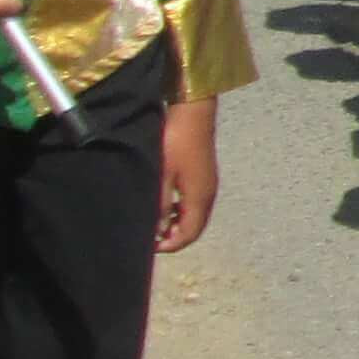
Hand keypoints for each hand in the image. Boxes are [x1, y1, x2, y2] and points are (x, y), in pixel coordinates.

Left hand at [156, 96, 219, 253]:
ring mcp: (208, 184)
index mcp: (199, 198)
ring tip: (156, 222)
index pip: (189, 234)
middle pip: (195, 227)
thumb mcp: (162, 176)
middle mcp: (208, 195)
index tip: (150, 245)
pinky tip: (166, 203)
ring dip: (178, 223)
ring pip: (195, 215)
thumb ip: (160, 206)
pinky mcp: (204, 175)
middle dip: (175, 236)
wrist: (193, 113)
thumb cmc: (175, 143)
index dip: (171, 245)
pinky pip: (195, 203)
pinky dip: (181, 211)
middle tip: (152, 237)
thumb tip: (157, 230)